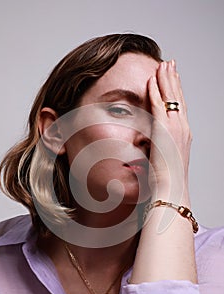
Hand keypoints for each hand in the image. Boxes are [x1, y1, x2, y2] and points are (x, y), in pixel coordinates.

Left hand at [147, 60, 191, 202]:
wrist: (171, 187)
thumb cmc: (168, 178)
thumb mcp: (166, 158)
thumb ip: (161, 146)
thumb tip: (152, 143)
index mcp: (183, 134)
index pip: (180, 106)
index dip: (176, 90)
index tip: (172, 77)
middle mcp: (182, 128)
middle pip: (178, 97)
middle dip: (173, 79)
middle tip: (169, 64)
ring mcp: (175, 128)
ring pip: (171, 97)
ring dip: (165, 79)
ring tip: (162, 65)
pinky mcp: (165, 130)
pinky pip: (159, 106)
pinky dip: (156, 92)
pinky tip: (151, 80)